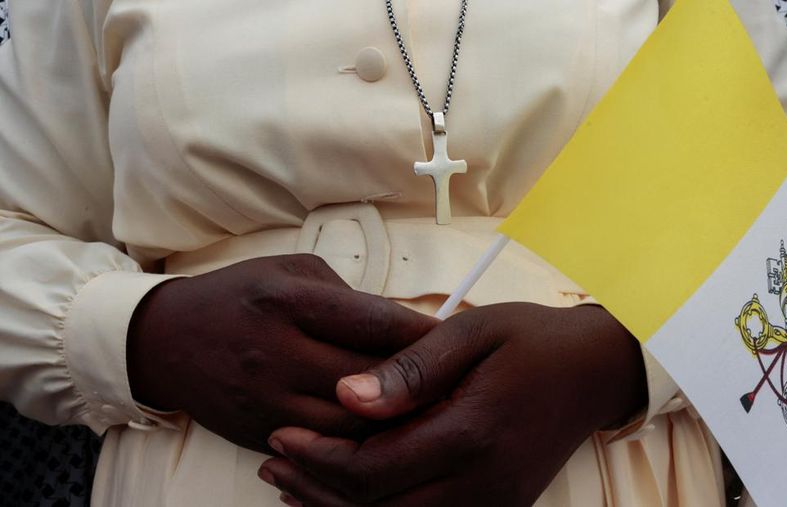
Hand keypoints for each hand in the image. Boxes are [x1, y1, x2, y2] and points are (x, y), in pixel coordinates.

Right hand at [127, 254, 437, 453]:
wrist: (167, 340)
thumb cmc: (240, 296)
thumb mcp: (292, 272)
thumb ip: (348, 298)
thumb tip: (403, 326)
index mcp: (289, 301)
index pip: (376, 322)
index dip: (423, 334)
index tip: (454, 340)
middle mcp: (277, 352)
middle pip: (371, 378)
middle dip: (418, 381)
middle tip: (453, 380)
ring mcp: (267, 400)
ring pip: (353, 426)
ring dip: (394, 419)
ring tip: (425, 409)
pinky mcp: (261, 434)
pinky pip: (325, 447)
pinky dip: (358, 441)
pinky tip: (380, 430)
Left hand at [259, 303, 646, 505]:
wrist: (594, 371)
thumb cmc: (532, 342)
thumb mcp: (472, 333)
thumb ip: (410, 367)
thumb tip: (345, 395)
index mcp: (470, 435)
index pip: (371, 471)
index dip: (317, 459)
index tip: (281, 435)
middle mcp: (482, 485)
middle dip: (314, 491)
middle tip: (274, 462)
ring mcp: (492, 505)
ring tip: (293, 485)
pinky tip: (346, 501)